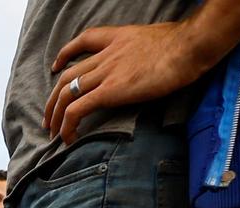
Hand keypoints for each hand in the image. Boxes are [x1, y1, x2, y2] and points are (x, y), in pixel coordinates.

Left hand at [46, 21, 221, 144]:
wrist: (189, 46)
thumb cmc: (185, 44)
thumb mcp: (158, 40)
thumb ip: (145, 51)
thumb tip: (154, 62)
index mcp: (118, 38)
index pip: (84, 40)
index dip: (65, 54)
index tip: (56, 67)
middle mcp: (106, 54)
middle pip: (67, 76)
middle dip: (53, 98)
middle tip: (49, 116)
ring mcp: (106, 72)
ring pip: (66, 93)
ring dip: (55, 115)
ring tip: (53, 132)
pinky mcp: (110, 91)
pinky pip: (77, 109)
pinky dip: (67, 125)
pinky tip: (68, 137)